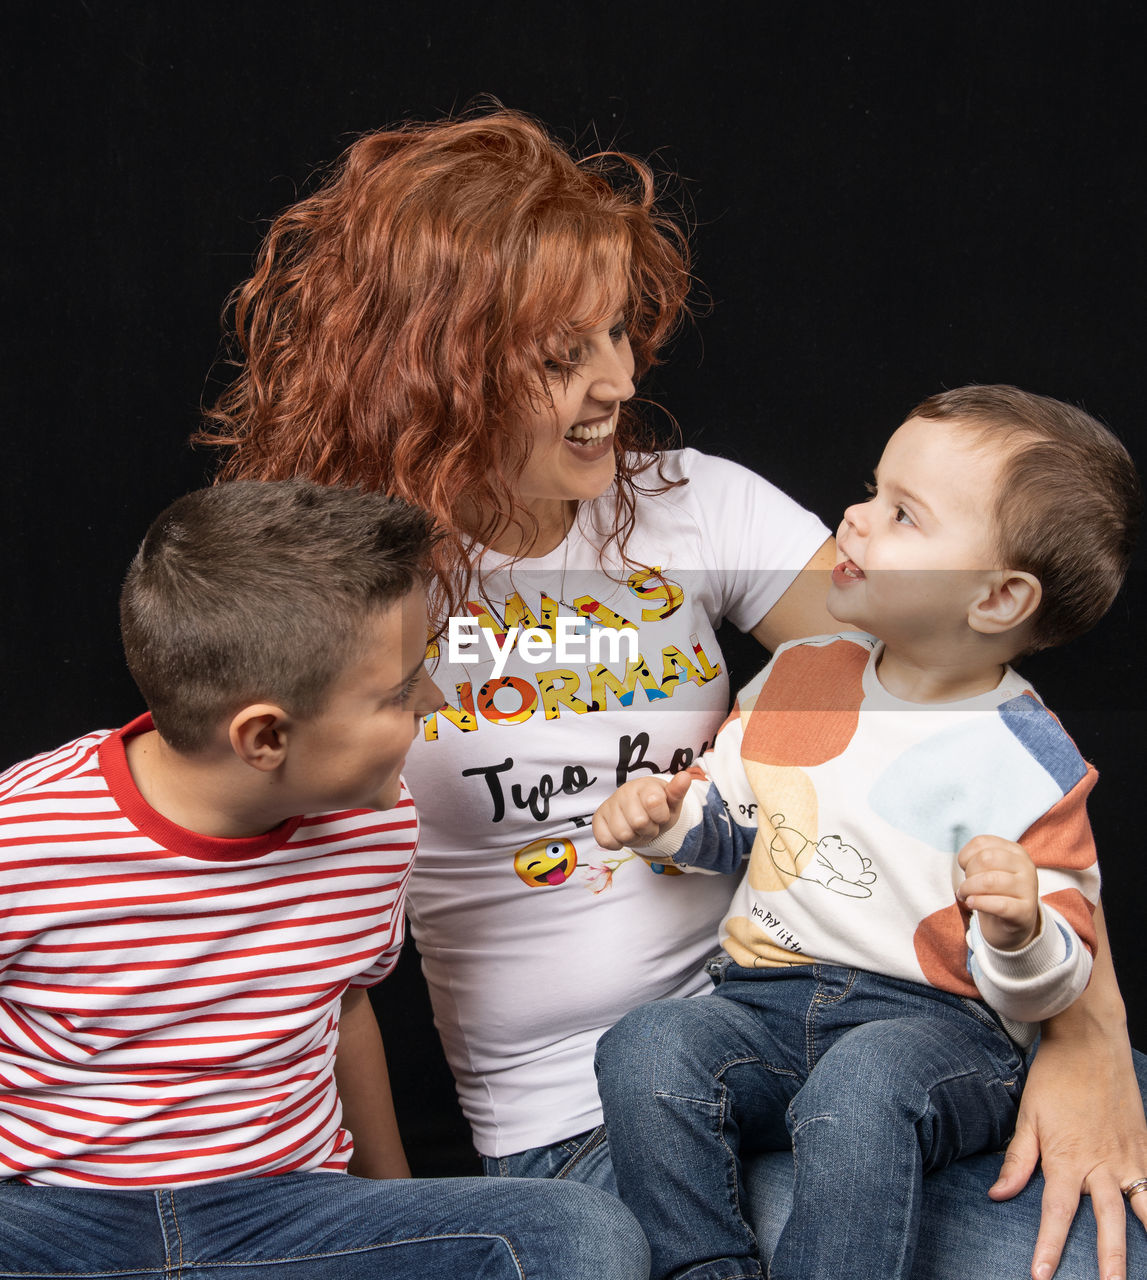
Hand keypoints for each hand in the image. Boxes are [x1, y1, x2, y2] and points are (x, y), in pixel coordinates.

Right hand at [592, 771, 693, 850]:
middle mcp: (624, 792)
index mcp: (644, 785)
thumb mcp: (672, 802)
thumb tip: (685, 777)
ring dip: (634, 838)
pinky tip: (622, 834)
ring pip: (623, 834)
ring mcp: (609, 805)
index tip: (661, 814)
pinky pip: (606, 840)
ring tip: (637, 830)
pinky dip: (617, 844)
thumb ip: (678, 791)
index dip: (661, 817)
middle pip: (639, 822)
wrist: (641, 812)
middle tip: (649, 824)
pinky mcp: (598, 819)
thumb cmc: (659, 807)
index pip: (654, 803)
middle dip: (649, 830)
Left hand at [956, 834, 1039, 949]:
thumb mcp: (988, 870)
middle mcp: (1025, 866)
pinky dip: (979, 903)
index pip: (981, 842)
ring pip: (990, 881)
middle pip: (985, 859)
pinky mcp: (1025, 911)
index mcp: (1015, 851)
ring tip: (965, 896)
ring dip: (969, 889)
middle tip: (965, 887)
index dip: (965, 856)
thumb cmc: (995, 891)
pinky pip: (999, 905)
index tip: (964, 868)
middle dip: (968, 873)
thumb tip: (963, 861)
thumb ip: (977, 859)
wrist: (1013, 924)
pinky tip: (971, 903)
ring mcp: (1028, 888)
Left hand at [990, 1016, 1146, 1279]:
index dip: (1049, 1247)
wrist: (1089, 1042)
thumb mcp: (1028, 1116)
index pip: (1056, 1213)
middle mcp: (1101, 1164)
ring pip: (1143, 1209)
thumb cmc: (1054, 1077)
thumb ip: (1017, 1160)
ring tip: (1146, 1271)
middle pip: (1108, 1223)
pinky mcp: (1144, 1147)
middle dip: (1111, 1261)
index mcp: (1067, 1159)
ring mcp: (1128, 1157)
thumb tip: (998, 1195)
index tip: (1041, 1276)